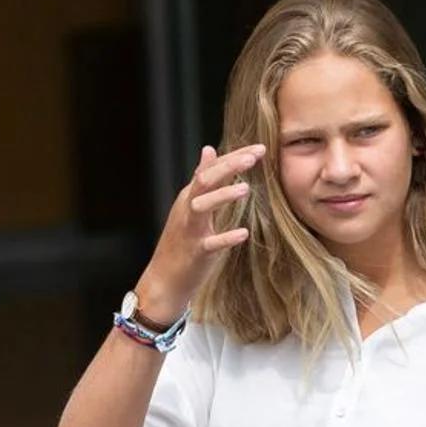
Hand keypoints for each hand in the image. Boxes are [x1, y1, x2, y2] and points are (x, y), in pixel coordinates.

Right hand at [135, 143, 265, 318]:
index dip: (234, 157)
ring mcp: (190, 230)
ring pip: (202, 206)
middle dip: (229, 166)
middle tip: (255, 157)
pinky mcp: (196, 253)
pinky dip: (226, 237)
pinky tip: (243, 233)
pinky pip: (210, 244)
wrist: (165, 279)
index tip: (260, 148)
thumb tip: (209, 150)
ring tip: (246, 188)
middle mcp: (188, 208)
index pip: (212, 169)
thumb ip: (202, 179)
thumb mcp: (190, 206)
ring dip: (223, 196)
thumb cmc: (182, 241)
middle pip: (205, 180)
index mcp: (190, 196)